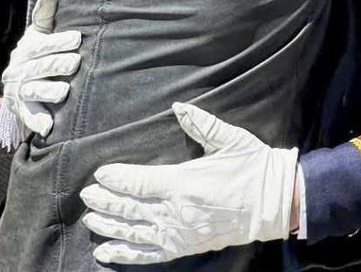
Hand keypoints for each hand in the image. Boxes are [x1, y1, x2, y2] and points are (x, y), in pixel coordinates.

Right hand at [0, 0, 82, 137]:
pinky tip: (49, 127)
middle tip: (77, 62)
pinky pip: (29, 116)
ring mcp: (20, 92)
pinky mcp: (23, 111)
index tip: (77, 38)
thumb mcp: (38, 33)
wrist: (18, 84)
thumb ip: (45, 14)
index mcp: (26, 50)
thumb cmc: (38, 53)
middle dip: (58, 64)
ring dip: (49, 90)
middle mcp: (20, 71)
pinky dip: (38, 122)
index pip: (41, 45)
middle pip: (40, 68)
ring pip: (34, 90)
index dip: (58, 41)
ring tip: (65, 90)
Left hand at [80, 102, 298, 264]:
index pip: (138, 182)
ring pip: (133, 232)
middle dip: (105, 200)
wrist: (274, 203)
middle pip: (129, 208)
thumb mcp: (229, 140)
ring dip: (108, 226)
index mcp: (183, 183)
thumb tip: (179, 106)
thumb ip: (201, 123)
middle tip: (87, 194)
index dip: (116, 178)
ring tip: (90, 219)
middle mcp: (175, 212)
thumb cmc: (253, 168)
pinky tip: (105, 251)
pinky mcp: (184, 247)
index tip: (100, 173)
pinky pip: (148, 255)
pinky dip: (124, 255)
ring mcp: (178, 233)